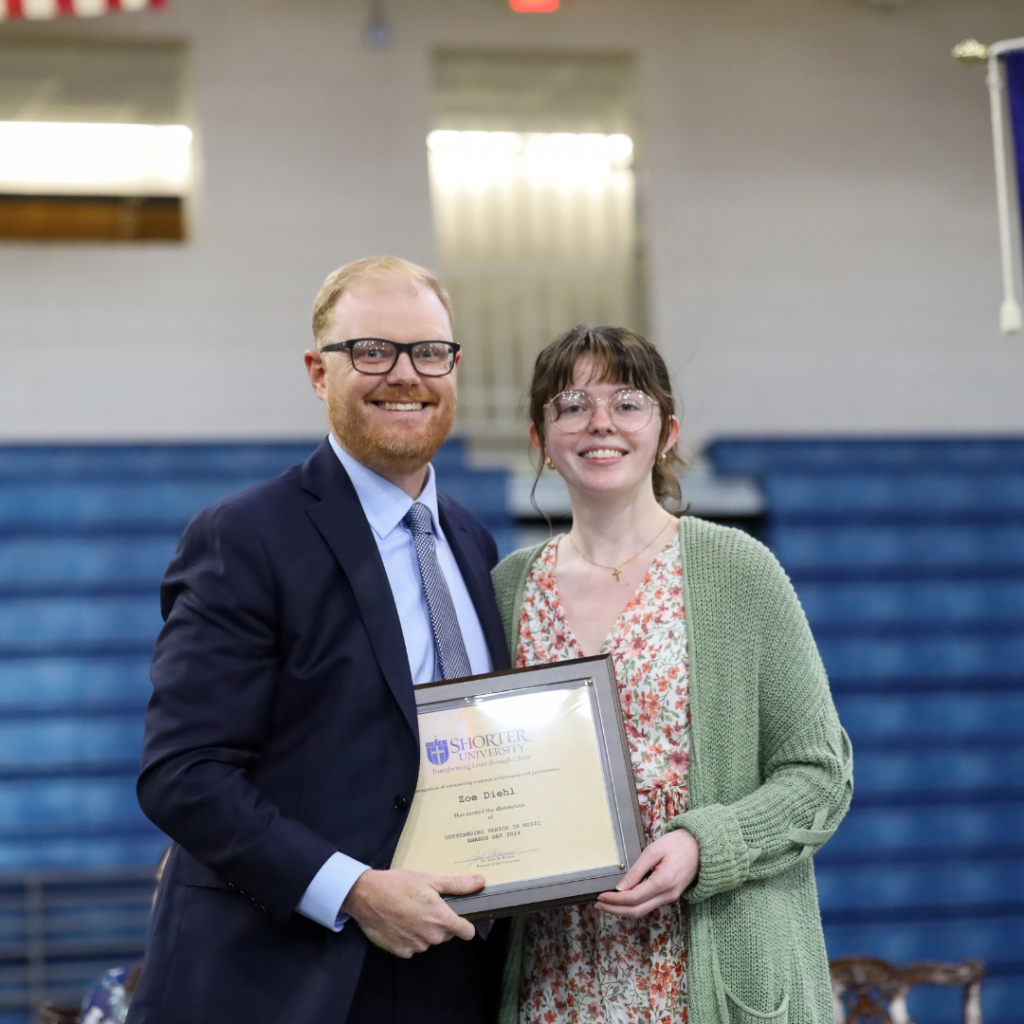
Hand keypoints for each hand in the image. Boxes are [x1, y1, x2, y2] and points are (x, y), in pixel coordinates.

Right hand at [341, 869, 483, 957]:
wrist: (367, 896)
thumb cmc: (399, 884)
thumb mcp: (430, 880)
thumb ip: (457, 884)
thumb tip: (481, 881)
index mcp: (442, 919)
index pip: (466, 931)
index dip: (466, 924)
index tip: (460, 916)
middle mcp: (432, 937)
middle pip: (447, 934)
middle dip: (441, 922)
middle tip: (427, 905)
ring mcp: (416, 946)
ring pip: (429, 940)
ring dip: (425, 929)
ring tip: (411, 912)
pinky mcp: (401, 952)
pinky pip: (413, 946)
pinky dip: (410, 937)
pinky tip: (400, 922)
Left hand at [595, 829, 699, 918]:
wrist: (700, 847)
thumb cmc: (676, 844)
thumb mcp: (653, 851)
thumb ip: (636, 871)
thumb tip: (620, 888)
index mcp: (663, 882)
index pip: (633, 899)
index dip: (615, 900)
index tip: (600, 896)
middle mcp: (667, 895)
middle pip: (637, 911)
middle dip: (615, 910)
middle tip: (598, 905)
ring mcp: (670, 897)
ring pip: (643, 910)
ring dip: (623, 909)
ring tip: (606, 903)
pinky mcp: (670, 896)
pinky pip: (649, 905)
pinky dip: (633, 905)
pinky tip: (622, 900)